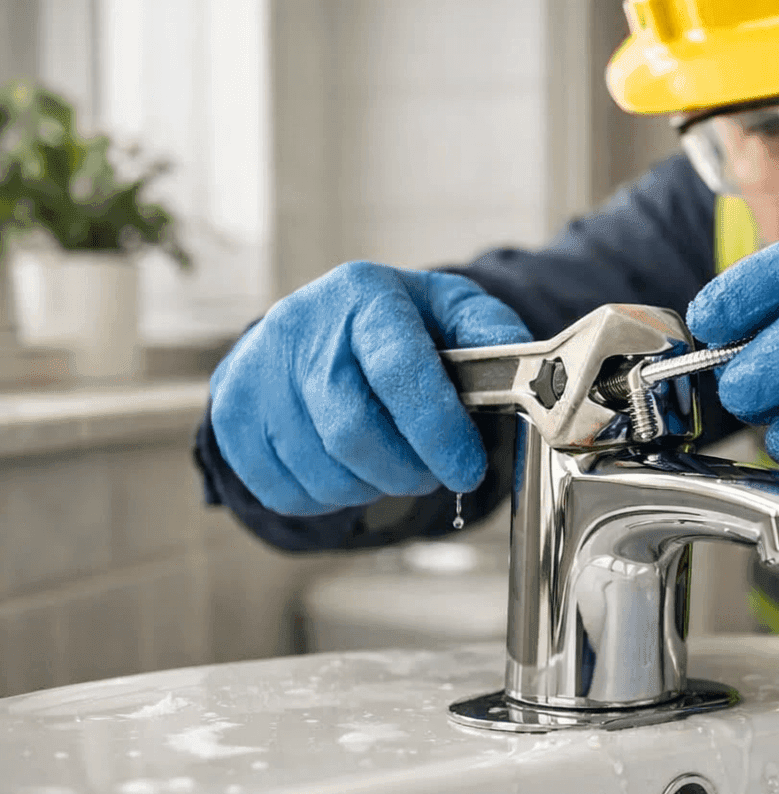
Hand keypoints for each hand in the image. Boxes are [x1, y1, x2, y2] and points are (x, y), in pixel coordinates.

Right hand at [210, 261, 530, 515]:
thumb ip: (494, 339)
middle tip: (433, 473)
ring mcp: (256, 369)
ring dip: (371, 487)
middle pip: (351, 431)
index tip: (466, 469)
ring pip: (319, 469)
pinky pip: (282, 488)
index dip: (436, 431)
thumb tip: (532, 376)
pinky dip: (327, 498)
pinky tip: (349, 469)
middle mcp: (301, 325)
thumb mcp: (455, 313)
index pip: (399, 371)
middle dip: (406, 470)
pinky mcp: (230, 412)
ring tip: (393, 465)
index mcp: (365, 295)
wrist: (319, 326)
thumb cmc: (401, 327)